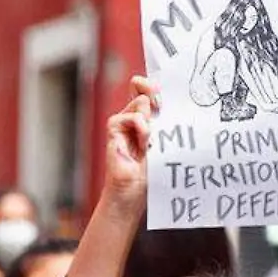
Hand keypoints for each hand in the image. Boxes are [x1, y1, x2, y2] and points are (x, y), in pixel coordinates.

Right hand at [102, 77, 156, 203]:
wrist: (134, 192)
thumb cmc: (150, 173)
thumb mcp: (164, 143)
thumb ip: (163, 123)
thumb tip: (161, 102)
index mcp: (146, 120)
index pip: (147, 91)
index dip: (152, 84)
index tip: (162, 88)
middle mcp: (133, 118)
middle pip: (142, 90)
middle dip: (155, 96)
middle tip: (161, 108)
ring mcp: (122, 123)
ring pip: (140, 102)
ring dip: (150, 121)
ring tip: (150, 142)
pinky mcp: (114, 130)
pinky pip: (130, 118)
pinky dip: (141, 128)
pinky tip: (144, 143)